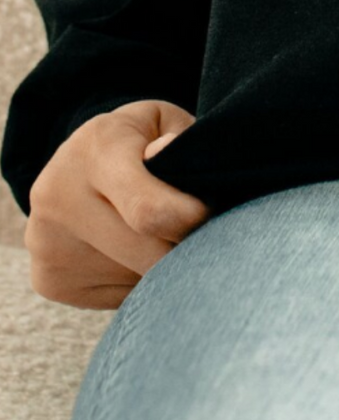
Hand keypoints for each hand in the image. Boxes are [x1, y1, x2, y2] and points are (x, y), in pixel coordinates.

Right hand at [24, 99, 212, 309]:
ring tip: (161, 232)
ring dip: (162, 267)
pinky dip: (137, 280)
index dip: (189, 221)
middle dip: (185, 249)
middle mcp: (61, 199)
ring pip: (134, 280)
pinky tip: (132, 249)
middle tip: (201, 230)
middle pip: (146, 255)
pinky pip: (116, 298)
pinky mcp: (49, 280)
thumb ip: (180, 142)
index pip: (147, 209)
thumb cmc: (136, 139)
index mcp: (97, 152)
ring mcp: (48, 245)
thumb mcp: (163, 121)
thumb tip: (170, 156)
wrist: (74, 163)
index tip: (209, 215)